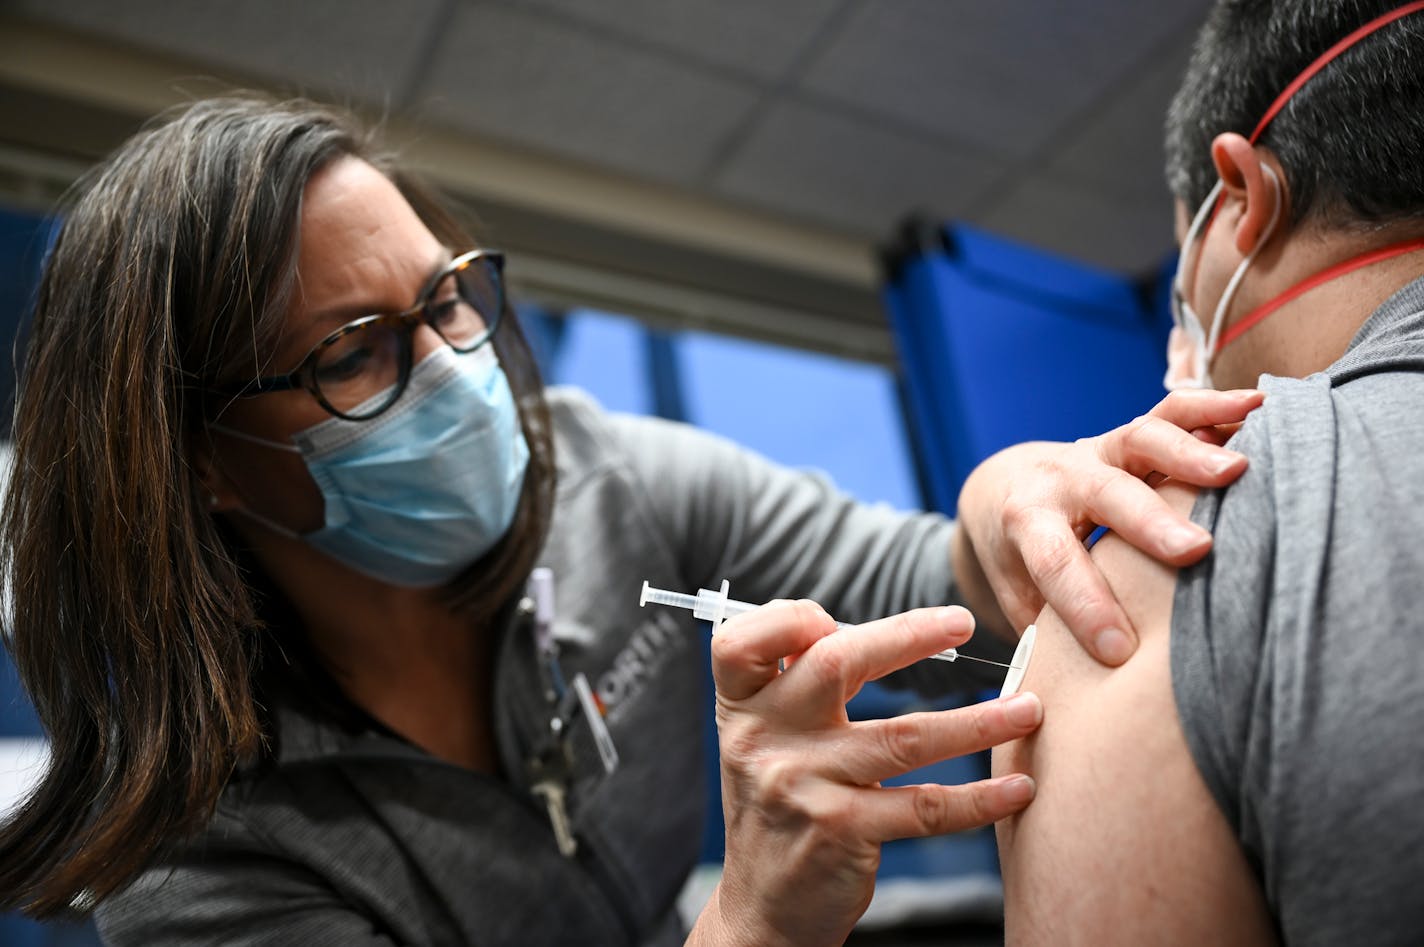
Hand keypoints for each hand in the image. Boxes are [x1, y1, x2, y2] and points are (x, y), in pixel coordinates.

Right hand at [688, 601, 1041, 946]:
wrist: (764, 908)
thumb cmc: (777, 807)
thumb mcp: (762, 740)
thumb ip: (793, 685)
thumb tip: (863, 629)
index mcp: (740, 709)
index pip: (742, 642)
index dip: (789, 619)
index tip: (835, 619)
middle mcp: (763, 740)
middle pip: (834, 663)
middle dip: (908, 635)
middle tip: (964, 621)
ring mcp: (802, 785)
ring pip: (902, 736)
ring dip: (978, 721)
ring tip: (1028, 709)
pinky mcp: (842, 831)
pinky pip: (926, 807)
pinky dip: (981, 798)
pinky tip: (1018, 788)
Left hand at [955, 387, 1264, 665]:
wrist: (1002, 488)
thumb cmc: (1017, 556)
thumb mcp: (1016, 593)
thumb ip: (1045, 626)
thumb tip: (1080, 694)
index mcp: (1026, 521)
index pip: (1053, 562)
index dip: (1085, 606)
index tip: (1120, 651)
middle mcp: (1063, 477)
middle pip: (1105, 493)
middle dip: (1149, 522)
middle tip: (1196, 551)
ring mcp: (1101, 448)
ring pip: (1142, 437)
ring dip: (1190, 453)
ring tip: (1240, 470)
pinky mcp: (1134, 434)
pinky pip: (1173, 412)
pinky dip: (1214, 407)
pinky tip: (1259, 406)